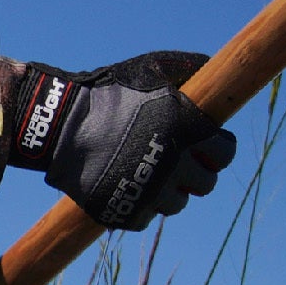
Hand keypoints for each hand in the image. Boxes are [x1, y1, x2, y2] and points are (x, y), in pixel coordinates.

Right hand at [25, 52, 237, 229]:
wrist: (60, 125)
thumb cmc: (108, 93)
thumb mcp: (151, 69)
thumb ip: (188, 68)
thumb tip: (215, 69)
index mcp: (189, 131)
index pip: (225, 153)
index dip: (216, 149)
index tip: (204, 146)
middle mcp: (176, 165)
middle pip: (206, 183)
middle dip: (195, 172)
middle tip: (177, 162)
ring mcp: (152, 193)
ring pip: (177, 204)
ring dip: (167, 190)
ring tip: (147, 173)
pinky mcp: (128, 213)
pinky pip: (146, 216)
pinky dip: (139, 204)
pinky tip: (125, 184)